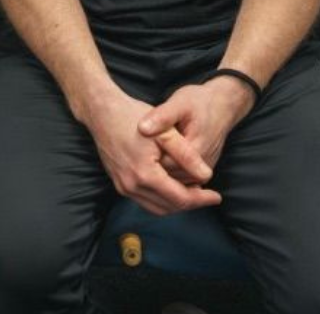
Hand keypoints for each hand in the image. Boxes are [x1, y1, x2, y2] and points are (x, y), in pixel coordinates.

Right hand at [84, 91, 221, 216]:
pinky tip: (173, 187)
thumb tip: (207, 175)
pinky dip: (162, 199)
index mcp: (144, 174)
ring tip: (194, 192)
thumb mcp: (166, 132)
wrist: (102, 112)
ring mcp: (122, 186)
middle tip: (208, 195)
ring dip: (176, 203)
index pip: (180, 198)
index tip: (217, 196)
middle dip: (191, 203)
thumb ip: (187, 155)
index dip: (201, 199)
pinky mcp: (119, 183)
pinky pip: (145, 200)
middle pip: (168, 207)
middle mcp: (131, 186)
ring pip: (156, 207)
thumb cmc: (133, 117)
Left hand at [136, 80, 251, 184]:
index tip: (134, 148)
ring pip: (175, 182)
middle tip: (136, 154)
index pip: (164, 168)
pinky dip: (167, 174)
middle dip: (151, 170)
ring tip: (143, 158)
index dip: (146, 161)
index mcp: (195, 151)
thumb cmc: (199, 102)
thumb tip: (142, 128)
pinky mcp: (200, 171)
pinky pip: (181, 179)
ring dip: (159, 175)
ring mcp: (202, 171)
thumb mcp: (180, 103)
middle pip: (169, 179)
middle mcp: (202, 167)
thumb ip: (162, 116)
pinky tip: (155, 162)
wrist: (222, 105)